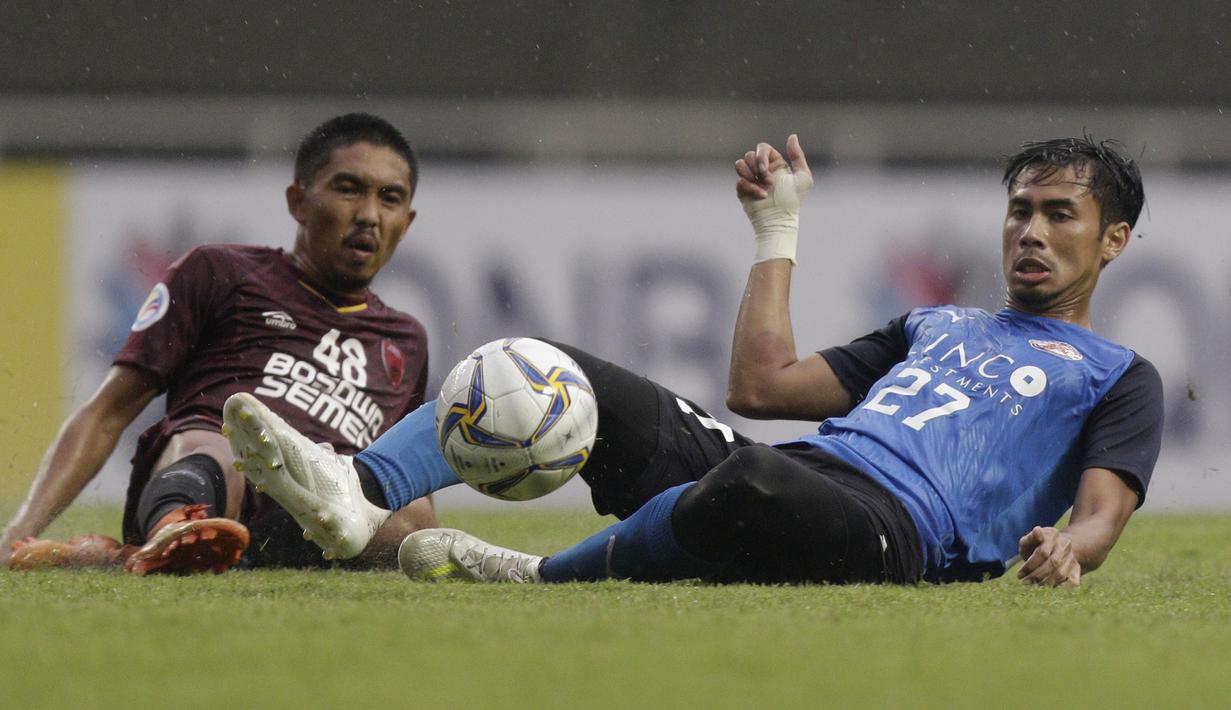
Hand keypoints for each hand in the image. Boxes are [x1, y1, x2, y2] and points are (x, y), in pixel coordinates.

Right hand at [734, 135, 813, 263]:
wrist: (779, 219)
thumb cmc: (793, 201)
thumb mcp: (803, 177)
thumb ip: (797, 155)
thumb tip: (791, 136)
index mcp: (775, 165)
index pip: (762, 148)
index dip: (762, 155)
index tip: (767, 169)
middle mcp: (762, 171)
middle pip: (749, 154)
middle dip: (757, 166)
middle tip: (767, 180)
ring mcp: (752, 180)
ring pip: (740, 164)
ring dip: (750, 174)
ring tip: (762, 187)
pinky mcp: (743, 191)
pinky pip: (739, 181)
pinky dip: (749, 187)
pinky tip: (759, 196)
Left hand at [1017, 526, 1080, 586]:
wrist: (1057, 546)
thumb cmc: (1036, 545)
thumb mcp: (1030, 539)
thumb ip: (1030, 538)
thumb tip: (1037, 530)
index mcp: (1052, 535)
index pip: (1042, 552)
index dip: (1030, 565)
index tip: (1019, 575)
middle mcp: (1064, 544)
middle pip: (1053, 563)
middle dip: (1037, 575)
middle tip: (1025, 583)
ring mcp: (1072, 556)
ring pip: (1061, 573)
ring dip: (1046, 583)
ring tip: (1034, 586)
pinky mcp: (1077, 568)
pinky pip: (1073, 581)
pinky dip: (1062, 587)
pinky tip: (1050, 591)